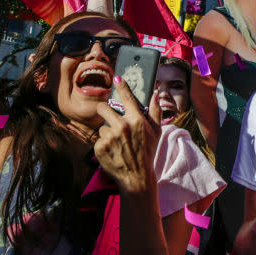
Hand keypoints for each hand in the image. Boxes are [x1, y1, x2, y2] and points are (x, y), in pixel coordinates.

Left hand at [94, 79, 162, 193]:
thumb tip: (155, 94)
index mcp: (136, 119)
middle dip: (105, 111)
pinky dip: (104, 145)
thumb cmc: (147, 153)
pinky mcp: (99, 147)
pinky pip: (98, 139)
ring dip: (107, 133)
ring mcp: (110, 136)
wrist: (136, 176)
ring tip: (117, 144)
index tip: (117, 78)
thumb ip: (155, 112)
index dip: (121, 86)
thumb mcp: (156, 132)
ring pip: (102, 126)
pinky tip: (113, 152)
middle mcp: (122, 126)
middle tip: (111, 120)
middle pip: (103, 108)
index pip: (127, 97)